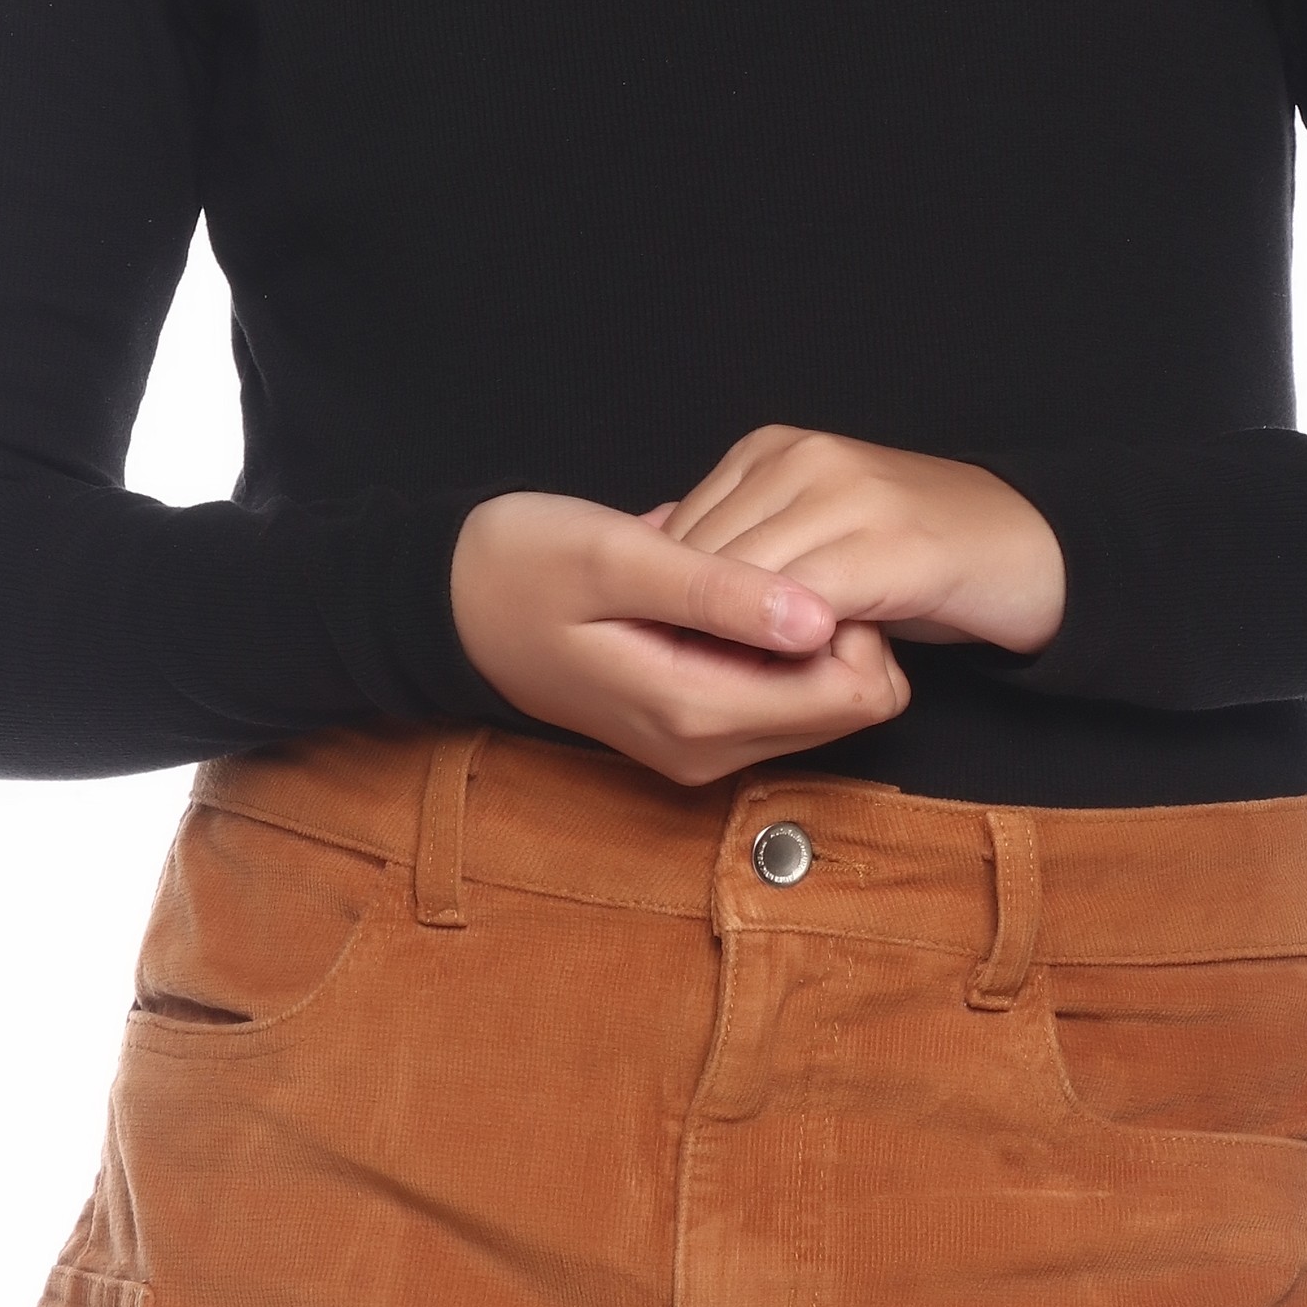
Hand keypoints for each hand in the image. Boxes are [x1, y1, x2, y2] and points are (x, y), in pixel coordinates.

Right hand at [450, 490, 911, 787]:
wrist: (449, 603)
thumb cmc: (522, 565)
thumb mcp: (617, 558)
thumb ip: (719, 592)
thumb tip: (823, 615)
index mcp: (696, 711)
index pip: (855, 692)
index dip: (856, 618)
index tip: (808, 561)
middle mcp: (707, 748)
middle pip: (848, 703)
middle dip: (838, 628)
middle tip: (775, 560)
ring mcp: (699, 746)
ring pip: (819, 700)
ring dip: (805, 634)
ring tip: (742, 572)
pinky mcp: (692, 729)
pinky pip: (776, 694)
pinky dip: (772, 644)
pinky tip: (723, 592)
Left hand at [655, 427, 1066, 654]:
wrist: (1026, 547)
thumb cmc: (911, 553)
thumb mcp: (810, 533)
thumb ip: (741, 544)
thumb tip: (653, 573)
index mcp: (769, 449)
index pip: (677, 531)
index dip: (665, 604)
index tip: (664, 656)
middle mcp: (801, 458)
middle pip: (700, 559)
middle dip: (691, 627)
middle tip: (695, 681)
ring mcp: (846, 494)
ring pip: (743, 584)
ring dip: (733, 645)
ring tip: (739, 684)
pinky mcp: (887, 544)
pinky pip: (803, 606)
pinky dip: (784, 649)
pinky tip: (792, 674)